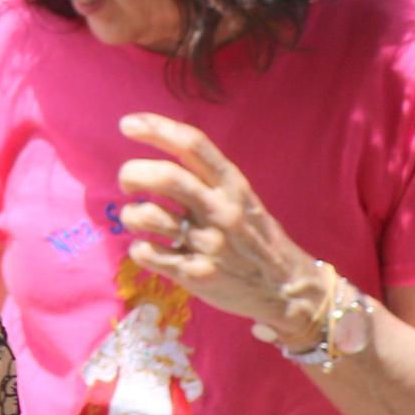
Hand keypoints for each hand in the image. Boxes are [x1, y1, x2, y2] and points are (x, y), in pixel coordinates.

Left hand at [112, 113, 318, 332]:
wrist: (287, 290)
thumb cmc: (256, 238)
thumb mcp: (242, 200)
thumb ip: (209, 179)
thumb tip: (161, 152)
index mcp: (233, 186)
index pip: (194, 145)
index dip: (157, 129)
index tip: (127, 124)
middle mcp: (220, 210)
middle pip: (166, 177)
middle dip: (132, 173)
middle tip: (127, 182)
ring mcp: (208, 243)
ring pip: (148, 215)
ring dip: (130, 214)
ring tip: (138, 219)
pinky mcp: (194, 274)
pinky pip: (146, 252)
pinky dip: (138, 247)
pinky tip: (149, 248)